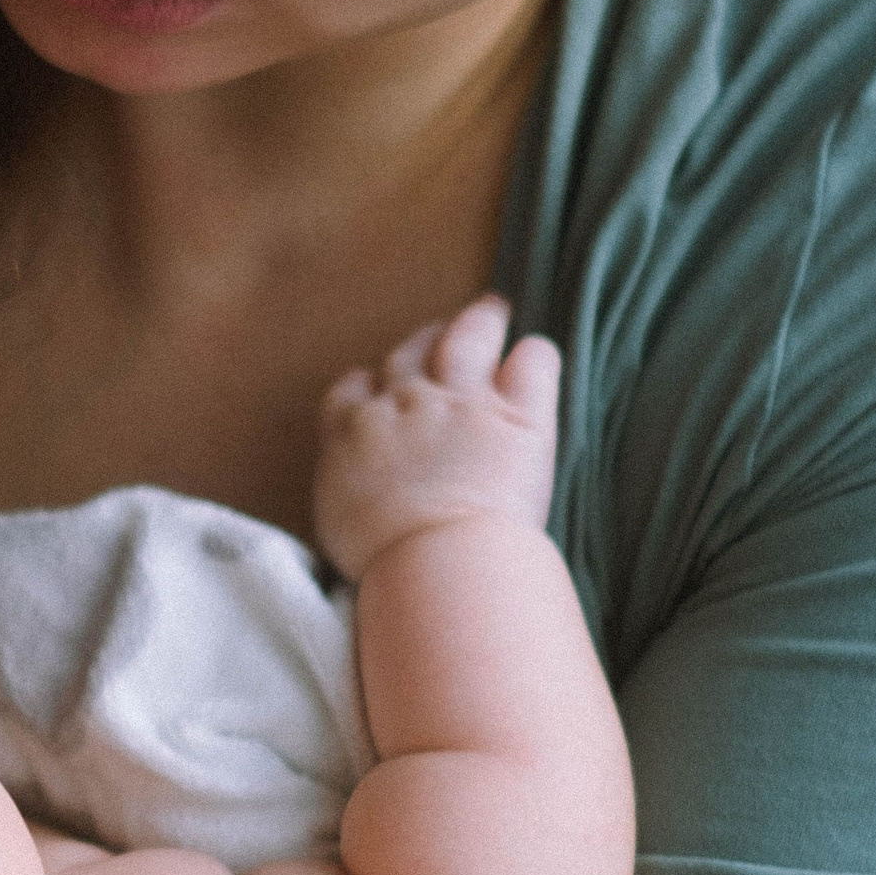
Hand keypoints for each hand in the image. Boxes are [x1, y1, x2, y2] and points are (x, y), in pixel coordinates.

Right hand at [315, 297, 559, 579]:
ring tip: (493, 311)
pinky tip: (536, 357)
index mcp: (352, 430)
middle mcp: (403, 402)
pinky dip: (535, 356)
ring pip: (468, 336)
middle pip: (409, 353)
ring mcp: (462, 402)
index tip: (382, 386)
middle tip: (439, 337)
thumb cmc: (384, 562)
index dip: (370, 382)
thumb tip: (361, 490)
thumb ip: (349, 488)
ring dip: (481, 320)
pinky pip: (532, 362)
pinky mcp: (518, 416)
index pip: (353, 388)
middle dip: (424, 342)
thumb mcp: (339, 522)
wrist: (432, 563)